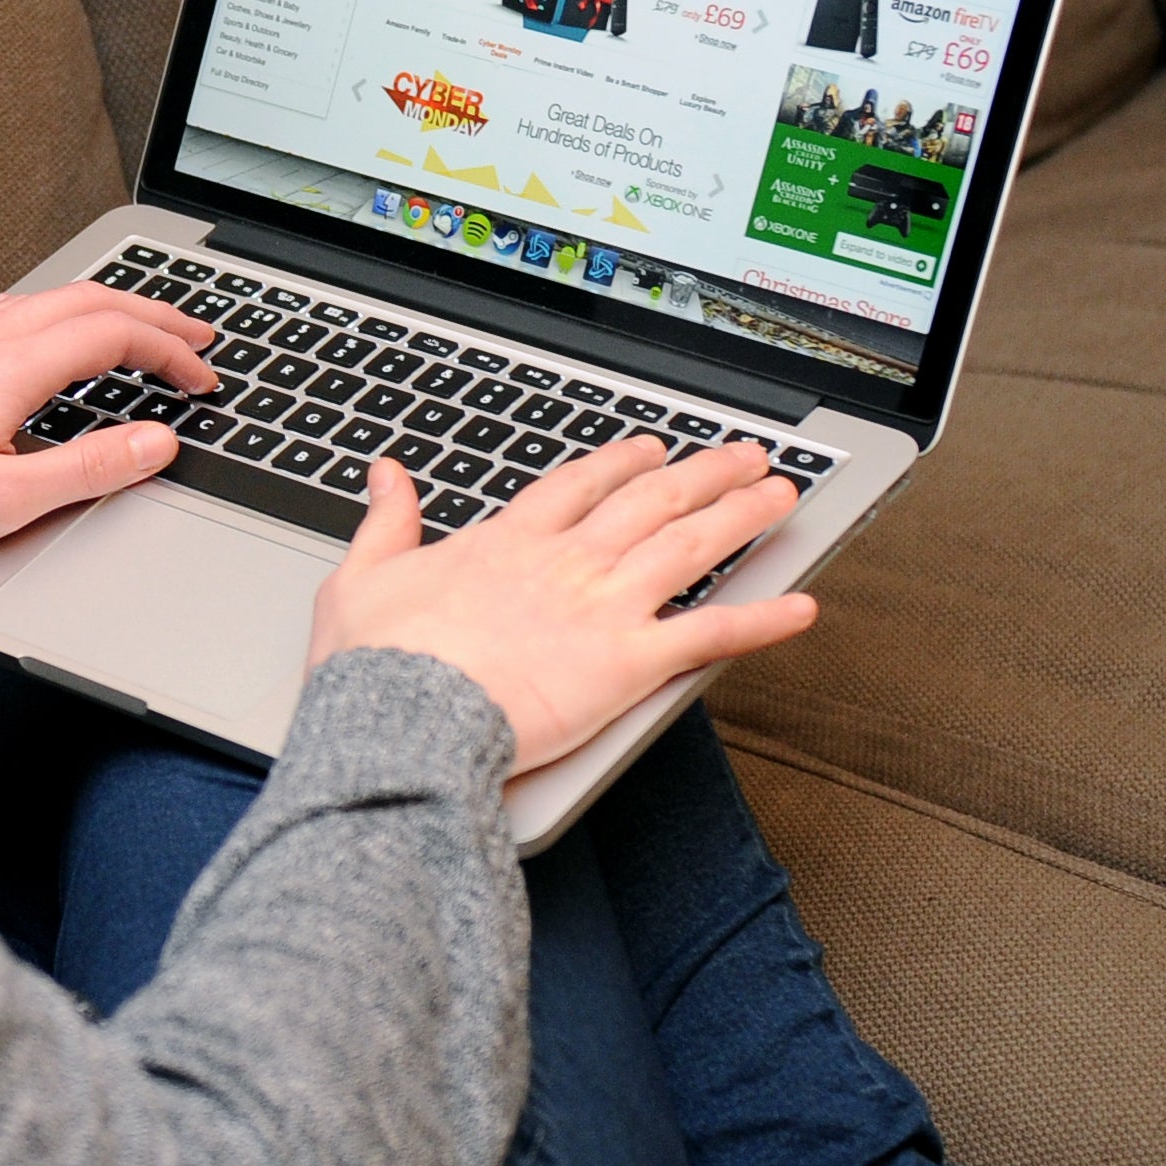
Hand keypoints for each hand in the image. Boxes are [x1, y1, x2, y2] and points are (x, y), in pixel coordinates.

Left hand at [0, 283, 219, 571]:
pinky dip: (50, 316)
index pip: (113, 334)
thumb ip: (88, 468)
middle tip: (197, 334)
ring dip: (102, 310)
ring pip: (42, 301)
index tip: (203, 376)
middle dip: (152, 314)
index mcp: (5, 366)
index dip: (170, 351)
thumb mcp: (2, 503)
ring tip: (135, 329)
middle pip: (85, 301)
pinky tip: (39, 336)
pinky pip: (1, 312)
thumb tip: (153, 442)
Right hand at [308, 438, 817, 776]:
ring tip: (781, 495)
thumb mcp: (363, 576)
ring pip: (691, 547)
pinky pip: (711, 635)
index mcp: (509, 542)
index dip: (621, 463)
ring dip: (742, 517)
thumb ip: (386, 522)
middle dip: (705, 474)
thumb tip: (386, 475)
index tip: (651, 450)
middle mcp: (568, 562)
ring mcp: (604, 607)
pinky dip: (763, 621)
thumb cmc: (378, 660)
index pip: (579, 486)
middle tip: (745, 457)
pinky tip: (803, 607)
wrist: (405, 715)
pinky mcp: (630, 662)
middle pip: (652, 502)